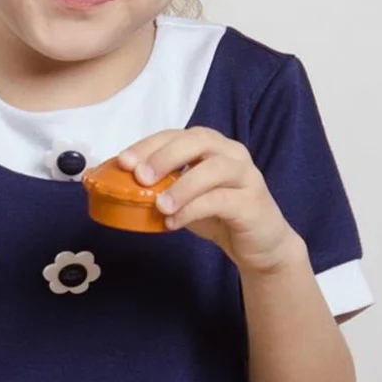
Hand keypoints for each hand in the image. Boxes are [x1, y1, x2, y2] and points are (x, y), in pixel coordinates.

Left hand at [118, 129, 303, 275]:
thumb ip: (162, 187)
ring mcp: (246, 176)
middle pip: (198, 140)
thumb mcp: (185, 198)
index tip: (124, 161)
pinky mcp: (252, 203)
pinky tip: (174, 222)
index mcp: (212, 147)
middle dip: (165, 155)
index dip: (149, 144)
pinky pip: (221, 200)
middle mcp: (231, 153)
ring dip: (181, 185)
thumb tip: (120, 185)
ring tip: (158, 205)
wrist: (261, 246)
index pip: (177, 135)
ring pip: (213, 169)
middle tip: (140, 176)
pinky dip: (193, 209)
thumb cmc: (219, 216)